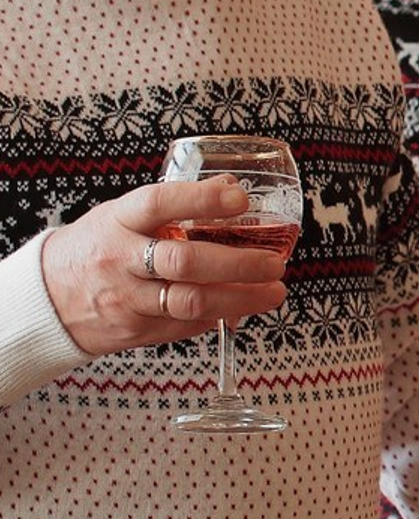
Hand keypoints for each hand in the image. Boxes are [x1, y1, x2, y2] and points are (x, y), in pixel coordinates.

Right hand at [38, 177, 292, 358]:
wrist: (45, 299)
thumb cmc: (95, 248)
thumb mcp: (122, 215)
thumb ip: (173, 205)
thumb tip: (230, 187)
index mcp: (118, 221)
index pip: (160, 203)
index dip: (202, 200)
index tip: (240, 199)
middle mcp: (121, 260)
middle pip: (184, 261)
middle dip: (238, 263)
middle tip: (274, 263)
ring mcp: (127, 299)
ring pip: (190, 301)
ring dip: (241, 298)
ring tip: (273, 291)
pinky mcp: (135, 330)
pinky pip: (185, 325)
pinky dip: (220, 317)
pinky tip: (242, 308)